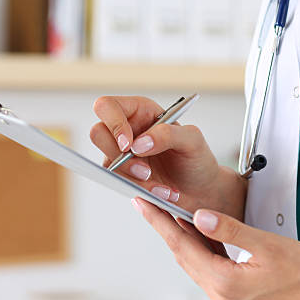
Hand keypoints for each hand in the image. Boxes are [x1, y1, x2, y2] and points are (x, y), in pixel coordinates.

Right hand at [90, 96, 246, 219]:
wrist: (201, 190)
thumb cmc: (197, 159)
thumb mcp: (192, 140)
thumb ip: (168, 134)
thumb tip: (138, 143)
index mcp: (141, 111)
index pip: (108, 106)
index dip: (113, 123)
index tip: (129, 145)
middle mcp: (128, 130)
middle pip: (98, 133)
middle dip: (120, 157)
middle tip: (145, 171)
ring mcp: (122, 154)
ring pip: (108, 164)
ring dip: (134, 179)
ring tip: (162, 187)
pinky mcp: (123, 176)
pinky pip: (119, 183)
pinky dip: (141, 190)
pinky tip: (162, 193)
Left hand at [132, 198, 299, 299]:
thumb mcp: (268, 244)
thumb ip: (231, 230)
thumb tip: (200, 216)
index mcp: (227, 284)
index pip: (182, 246)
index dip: (160, 222)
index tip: (143, 205)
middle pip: (185, 258)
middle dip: (167, 229)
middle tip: (151, 206)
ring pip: (197, 266)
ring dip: (185, 241)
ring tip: (173, 216)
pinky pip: (211, 273)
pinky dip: (203, 253)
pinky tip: (203, 239)